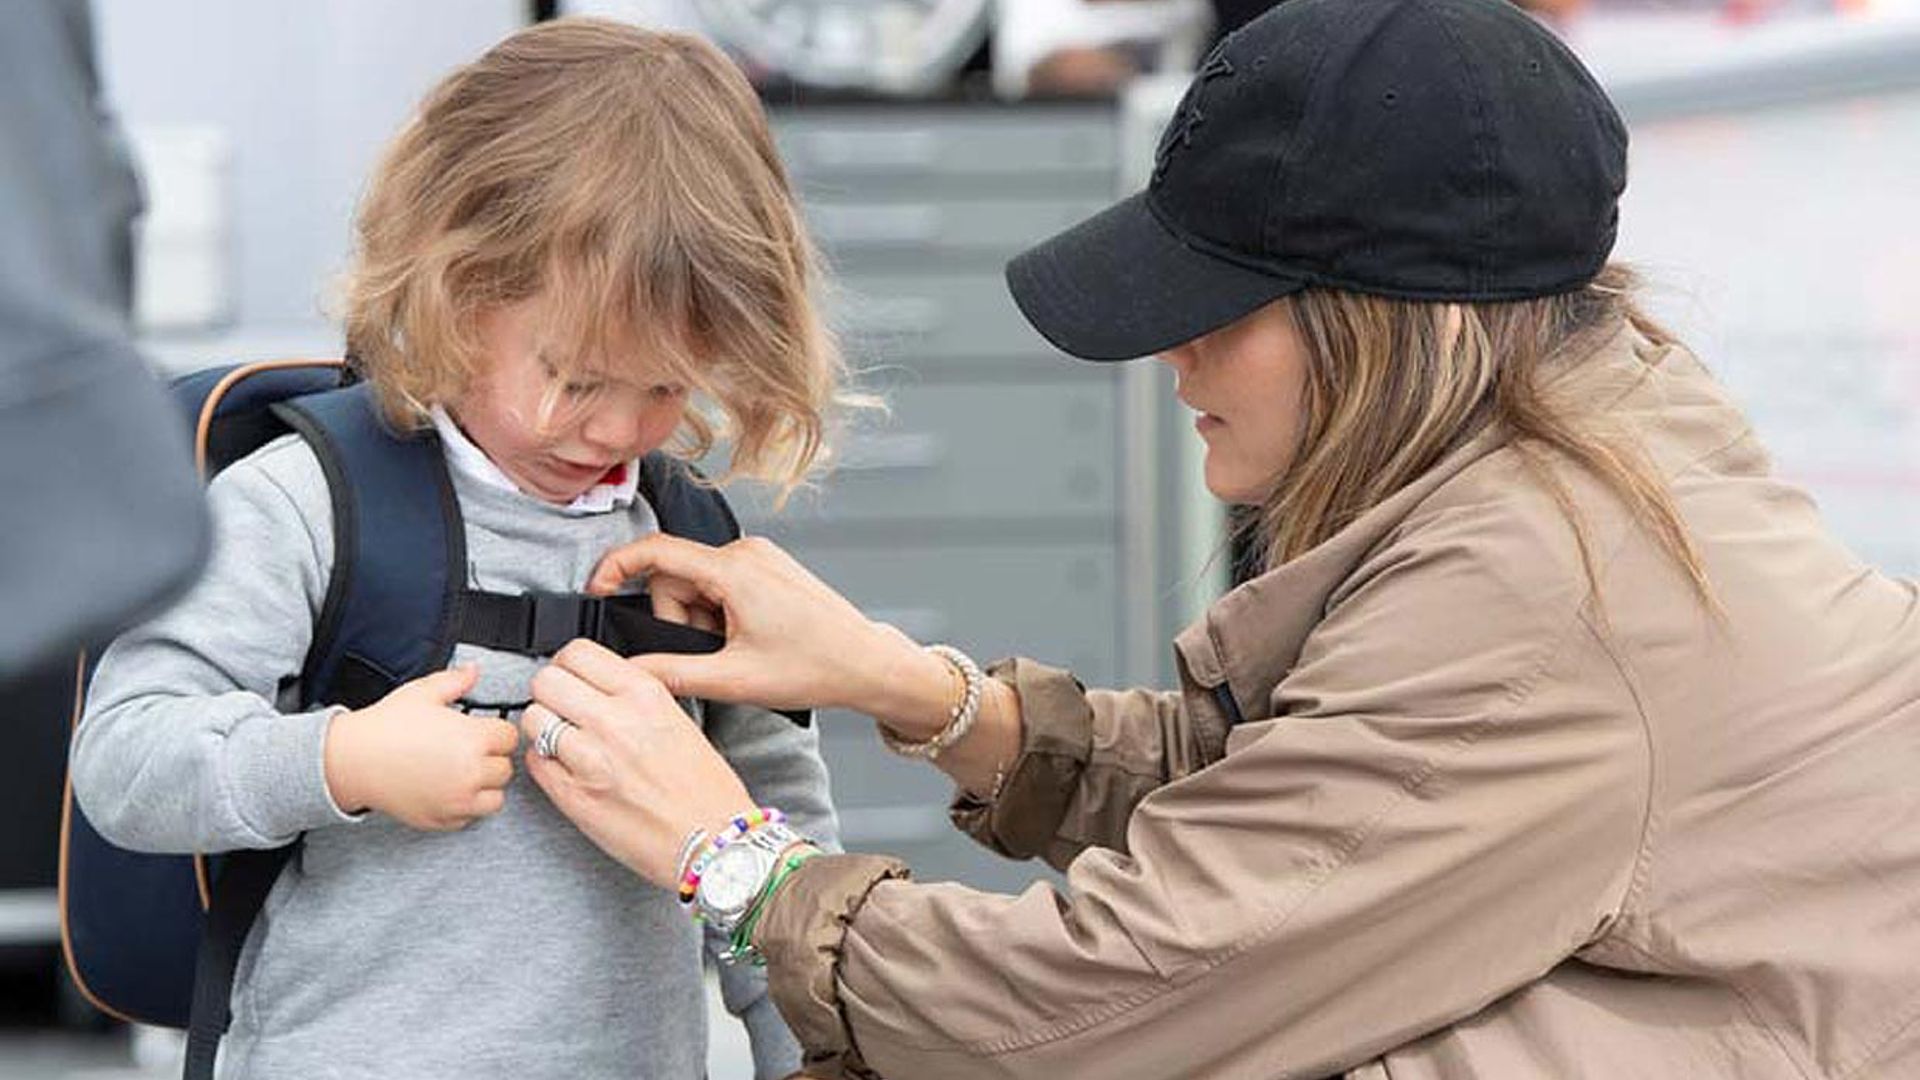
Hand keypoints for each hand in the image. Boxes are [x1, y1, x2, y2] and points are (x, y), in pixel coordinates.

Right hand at [323, 665, 517, 830]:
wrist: (352, 760)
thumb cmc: (385, 727)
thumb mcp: (423, 693)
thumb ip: (455, 681)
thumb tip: (472, 671)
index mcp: (474, 739)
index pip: (510, 738)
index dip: (496, 731)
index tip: (482, 731)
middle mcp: (471, 773)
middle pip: (505, 768)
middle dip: (490, 758)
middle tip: (468, 750)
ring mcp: (458, 801)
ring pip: (495, 798)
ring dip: (485, 786)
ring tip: (463, 772)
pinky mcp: (443, 820)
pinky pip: (470, 817)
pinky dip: (464, 806)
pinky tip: (447, 789)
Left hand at [520, 639, 755, 889]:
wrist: (713, 843)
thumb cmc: (706, 790)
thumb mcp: (677, 720)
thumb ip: (634, 698)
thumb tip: (598, 687)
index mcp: (644, 695)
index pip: (577, 652)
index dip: (568, 665)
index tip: (572, 678)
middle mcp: (614, 720)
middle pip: (545, 680)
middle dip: (550, 693)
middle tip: (562, 708)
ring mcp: (589, 759)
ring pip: (533, 719)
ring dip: (544, 729)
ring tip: (564, 742)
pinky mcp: (573, 796)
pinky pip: (535, 761)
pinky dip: (545, 763)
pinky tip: (568, 770)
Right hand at [587, 535, 938, 723]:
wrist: (867, 663)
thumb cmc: (814, 668)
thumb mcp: (733, 679)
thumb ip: (671, 672)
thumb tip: (629, 669)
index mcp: (734, 571)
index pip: (656, 552)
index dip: (617, 568)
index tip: (596, 590)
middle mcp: (746, 552)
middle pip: (677, 576)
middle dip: (679, 618)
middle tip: (711, 655)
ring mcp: (760, 557)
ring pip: (699, 582)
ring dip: (701, 619)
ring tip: (735, 651)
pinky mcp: (769, 567)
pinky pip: (722, 582)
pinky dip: (720, 612)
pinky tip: (746, 639)